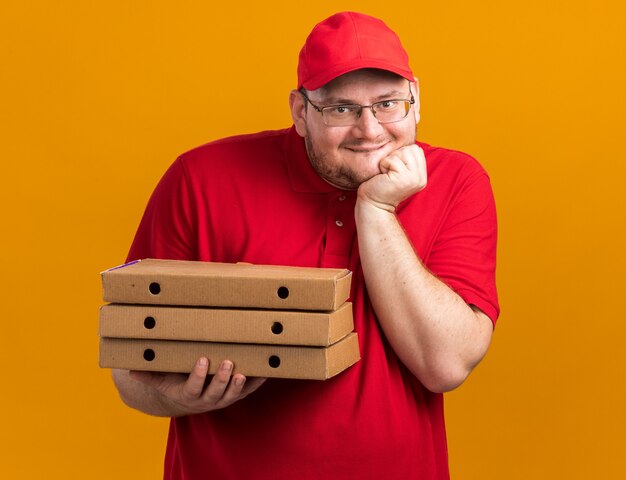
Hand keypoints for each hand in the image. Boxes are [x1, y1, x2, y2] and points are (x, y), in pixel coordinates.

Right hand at [129, 358, 266, 415]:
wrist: (185, 400)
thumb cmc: (172, 383)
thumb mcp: (159, 380)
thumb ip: (148, 374)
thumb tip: (128, 367)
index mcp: (187, 395)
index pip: (193, 388)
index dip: (198, 377)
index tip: (202, 360)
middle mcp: (206, 400)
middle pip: (215, 394)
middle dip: (222, 380)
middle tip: (228, 363)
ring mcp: (221, 399)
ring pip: (231, 396)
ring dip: (239, 385)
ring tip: (244, 372)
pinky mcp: (234, 395)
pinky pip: (248, 391)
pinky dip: (256, 383)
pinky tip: (266, 372)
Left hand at [357, 144, 426, 211]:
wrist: (374, 204)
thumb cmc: (381, 184)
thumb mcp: (399, 171)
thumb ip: (407, 159)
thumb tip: (407, 136)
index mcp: (421, 175)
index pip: (416, 149)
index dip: (401, 154)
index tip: (394, 169)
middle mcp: (421, 178)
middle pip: (411, 149)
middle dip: (396, 156)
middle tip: (390, 172)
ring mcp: (414, 179)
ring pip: (403, 152)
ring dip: (390, 160)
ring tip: (387, 174)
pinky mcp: (403, 178)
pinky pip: (392, 159)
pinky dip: (384, 165)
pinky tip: (383, 177)